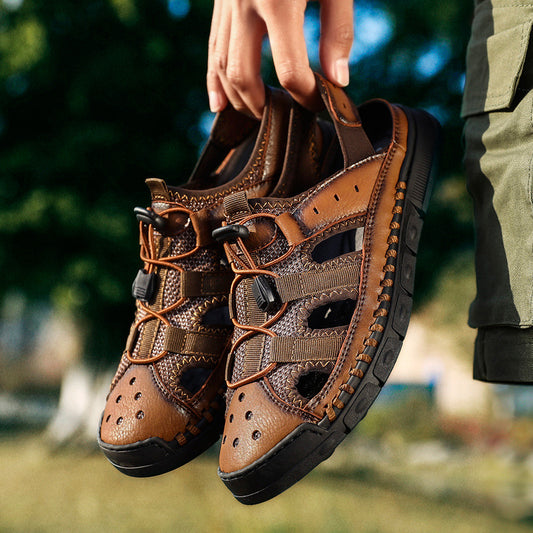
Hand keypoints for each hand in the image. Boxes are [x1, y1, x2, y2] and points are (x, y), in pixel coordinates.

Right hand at [207, 0, 353, 117]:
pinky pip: (212, 48)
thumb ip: (337, 29)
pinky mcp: (220, 1)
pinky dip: (214, 80)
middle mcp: (244, 3)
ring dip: (238, 99)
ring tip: (258, 116)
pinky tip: (219, 104)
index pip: (289, 70)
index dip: (305, 95)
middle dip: (263, 107)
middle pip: (244, 76)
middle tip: (284, 118)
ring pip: (222, 66)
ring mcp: (226, 2)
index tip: (319, 102)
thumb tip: (337, 80)